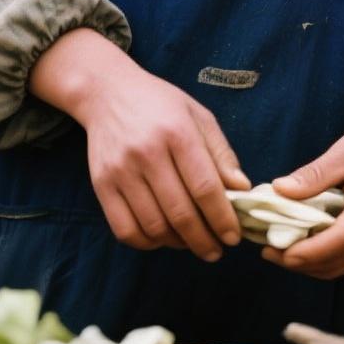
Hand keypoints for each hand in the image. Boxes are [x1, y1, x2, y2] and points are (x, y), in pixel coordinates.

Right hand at [28, 28, 248, 259]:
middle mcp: (147, 152)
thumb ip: (221, 153)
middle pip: (181, 213)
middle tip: (216, 250)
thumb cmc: (160, 104)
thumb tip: (242, 190)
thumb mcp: (198, 115)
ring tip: (192, 242)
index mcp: (177, 132)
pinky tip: (162, 236)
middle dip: (204, 241)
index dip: (223, 219)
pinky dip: (147, 243)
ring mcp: (121, 170)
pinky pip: (125, 230)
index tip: (234, 237)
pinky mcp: (101, 185)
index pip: (205, 188)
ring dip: (178, 244)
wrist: (108, 92)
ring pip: (154, 226)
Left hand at [262, 93, 343, 278]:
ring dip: (307, 264)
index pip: (341, 239)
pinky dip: (320, 258)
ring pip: (340, 266)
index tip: (276, 249)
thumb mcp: (343, 151)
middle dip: (299, 262)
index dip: (307, 250)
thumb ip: (314, 174)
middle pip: (337, 260)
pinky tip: (299, 245)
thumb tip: (279, 190)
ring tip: (276, 249)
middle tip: (266, 249)